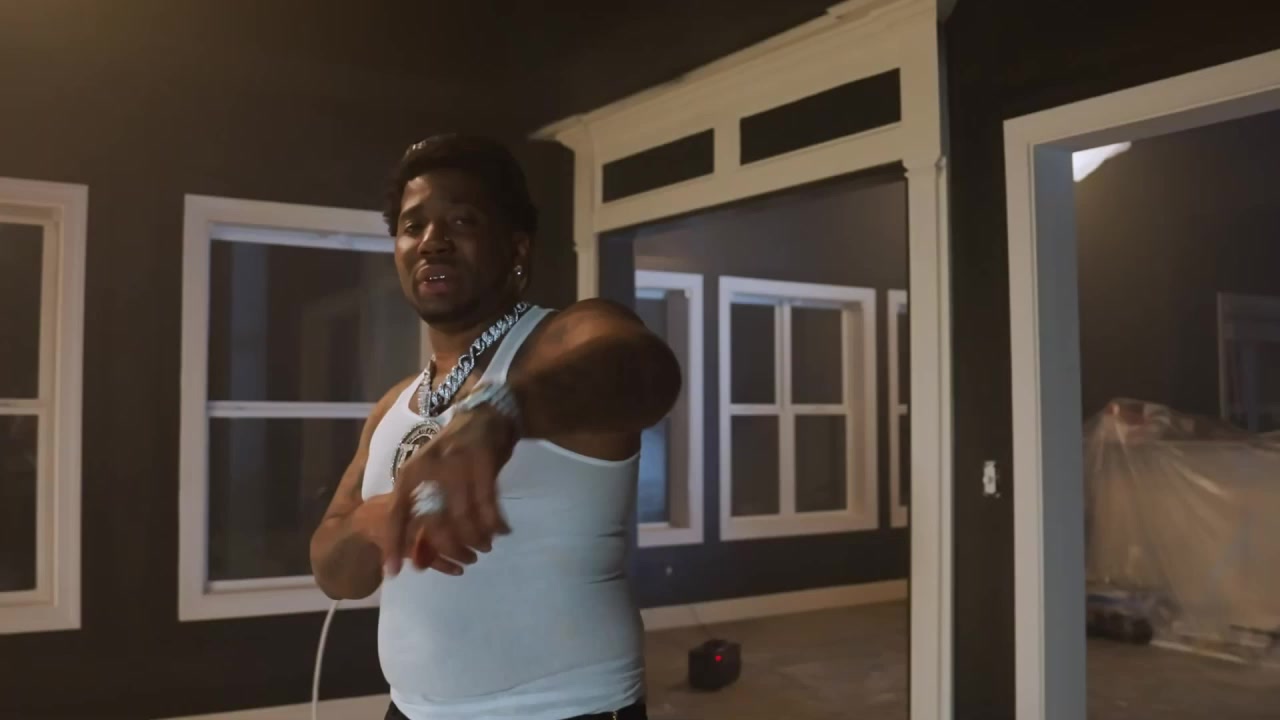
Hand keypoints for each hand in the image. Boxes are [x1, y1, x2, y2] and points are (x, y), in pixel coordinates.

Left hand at [387, 405, 516, 575]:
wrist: (486, 415)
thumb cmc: (455, 449)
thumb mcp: (430, 471)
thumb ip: (425, 503)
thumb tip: (419, 545)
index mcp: (411, 472)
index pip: (396, 514)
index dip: (394, 543)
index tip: (395, 573)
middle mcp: (429, 469)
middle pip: (435, 524)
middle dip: (451, 548)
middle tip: (465, 559)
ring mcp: (457, 466)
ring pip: (464, 518)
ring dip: (477, 538)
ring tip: (485, 546)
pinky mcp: (482, 463)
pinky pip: (488, 505)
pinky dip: (495, 523)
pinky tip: (502, 531)